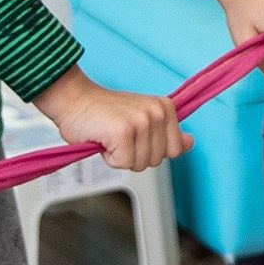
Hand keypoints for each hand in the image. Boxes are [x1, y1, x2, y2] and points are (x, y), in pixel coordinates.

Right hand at [31, 65, 183, 173]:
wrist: (73, 100)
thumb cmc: (103, 114)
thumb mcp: (142, 120)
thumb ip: (167, 133)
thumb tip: (190, 142)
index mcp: (165, 108)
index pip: (175, 150)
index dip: (150, 151)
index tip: (135, 136)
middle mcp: (157, 112)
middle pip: (157, 160)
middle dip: (135, 155)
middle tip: (119, 136)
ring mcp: (142, 121)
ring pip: (140, 164)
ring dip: (121, 157)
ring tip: (111, 137)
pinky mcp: (124, 131)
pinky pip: (123, 163)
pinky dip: (109, 158)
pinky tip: (104, 139)